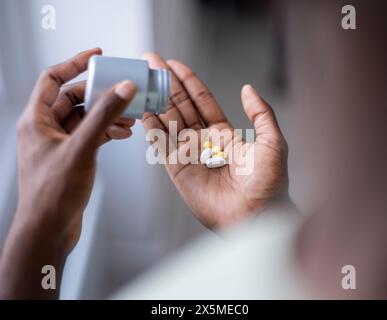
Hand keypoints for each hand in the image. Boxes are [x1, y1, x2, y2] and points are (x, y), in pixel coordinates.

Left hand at [0, 48, 135, 298]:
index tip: (97, 56)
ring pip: (85, 118)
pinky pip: (90, 135)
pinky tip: (122, 134)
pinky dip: (106, 132)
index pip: (53, 78)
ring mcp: (59, 143)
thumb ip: (103, 117)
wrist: (49, 228)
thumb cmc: (53, 193)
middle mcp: (46, 129)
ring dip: (107, 115)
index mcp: (37, 120)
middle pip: (73, 98)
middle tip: (122, 92)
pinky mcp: (71, 157)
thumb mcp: (81, 149)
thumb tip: (122, 88)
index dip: (75, 64)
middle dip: (100, 95)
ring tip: (129, 117)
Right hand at [142, 53, 288, 228]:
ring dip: (156, 99)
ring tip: (144, 79)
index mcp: (224, 134)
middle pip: (181, 106)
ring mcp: (188, 154)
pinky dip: (150, 126)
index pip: (202, 101)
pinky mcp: (177, 168)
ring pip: (168, 121)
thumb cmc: (269, 183)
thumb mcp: (272, 141)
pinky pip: (161, 143)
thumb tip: (248, 88)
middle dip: (167, 84)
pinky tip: (142, 108)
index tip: (175, 65)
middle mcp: (204, 142)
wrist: (256, 215)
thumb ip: (260, 113)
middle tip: (152, 63)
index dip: (189, 82)